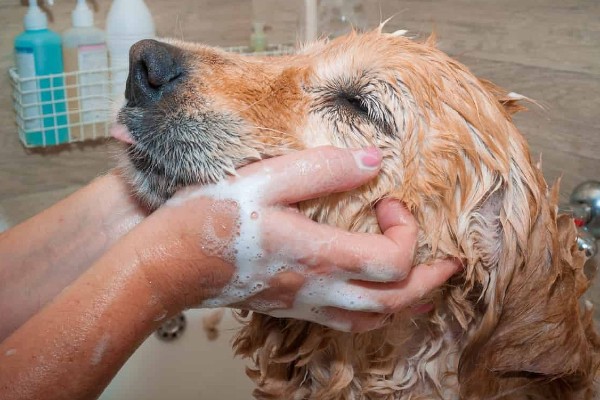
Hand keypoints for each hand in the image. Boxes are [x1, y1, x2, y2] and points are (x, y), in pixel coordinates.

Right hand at [139, 146, 458, 331]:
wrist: (169, 264)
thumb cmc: (209, 221)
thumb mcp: (265, 179)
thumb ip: (322, 169)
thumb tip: (372, 160)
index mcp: (318, 254)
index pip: (393, 261)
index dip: (408, 231)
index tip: (390, 203)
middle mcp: (319, 287)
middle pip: (395, 301)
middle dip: (431, 281)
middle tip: (449, 259)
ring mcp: (305, 302)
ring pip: (375, 320)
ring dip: (408, 301)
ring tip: (423, 281)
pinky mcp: (292, 306)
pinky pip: (348, 323)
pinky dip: (375, 312)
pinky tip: (372, 294)